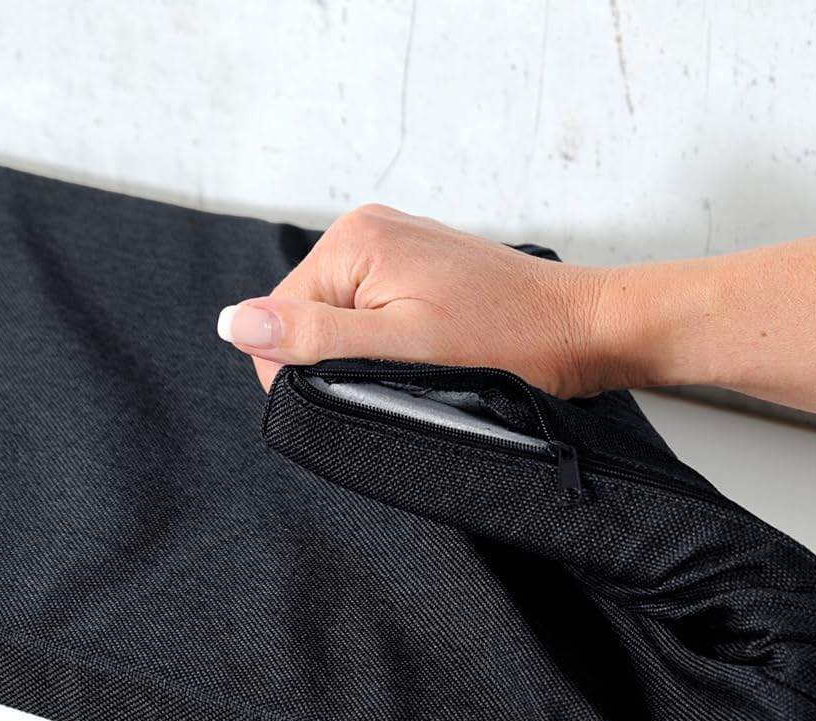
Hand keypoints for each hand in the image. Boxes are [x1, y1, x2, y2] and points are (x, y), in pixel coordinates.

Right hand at [216, 203, 615, 396]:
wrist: (583, 328)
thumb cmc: (509, 342)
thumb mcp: (402, 348)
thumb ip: (314, 338)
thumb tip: (233, 323)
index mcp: (353, 241)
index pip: (278, 319)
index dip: (301, 373)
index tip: (358, 394)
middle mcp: (367, 231)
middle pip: (306, 317)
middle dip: (336, 363)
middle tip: (395, 384)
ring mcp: (394, 245)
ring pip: (338, 320)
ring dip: (363, 356)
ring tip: (419, 369)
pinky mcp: (416, 265)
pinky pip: (370, 311)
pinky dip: (385, 343)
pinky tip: (425, 356)